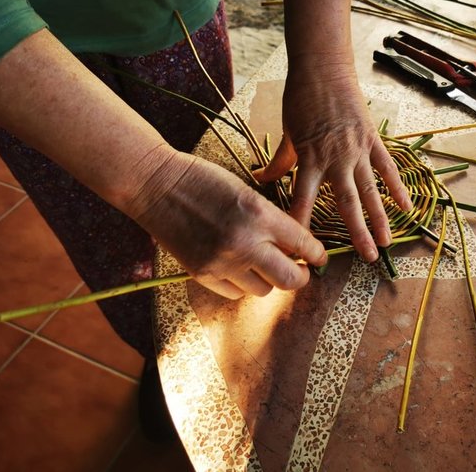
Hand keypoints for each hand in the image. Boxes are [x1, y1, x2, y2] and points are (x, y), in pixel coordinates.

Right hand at [127, 147, 327, 297]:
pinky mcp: (203, 274)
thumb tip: (295, 248)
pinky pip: (236, 293)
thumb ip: (271, 221)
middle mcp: (245, 242)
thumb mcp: (247, 192)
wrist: (156, 185)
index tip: (319, 258)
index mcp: (261, 215)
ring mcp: (223, 262)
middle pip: (291, 280)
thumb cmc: (204, 181)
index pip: (304, 245)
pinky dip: (242, 284)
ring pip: (264, 290)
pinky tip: (236, 267)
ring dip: (268, 280)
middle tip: (300, 270)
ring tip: (261, 264)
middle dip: (301, 277)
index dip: (317, 255)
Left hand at [253, 60, 411, 261]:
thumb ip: (279, 161)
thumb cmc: (300, 99)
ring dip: (380, 218)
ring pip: (371, 190)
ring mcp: (357, 150)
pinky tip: (407, 208)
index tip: (303, 250)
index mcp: (309, 159)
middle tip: (366, 259)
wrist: (323, 69)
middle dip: (357, 233)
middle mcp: (335, 159)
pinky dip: (397, 187)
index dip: (303, 225)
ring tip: (387, 242)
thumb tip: (260, 179)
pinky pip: (387, 167)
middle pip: (347, 203)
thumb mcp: (286, 133)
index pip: (303, 199)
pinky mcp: (372, 139)